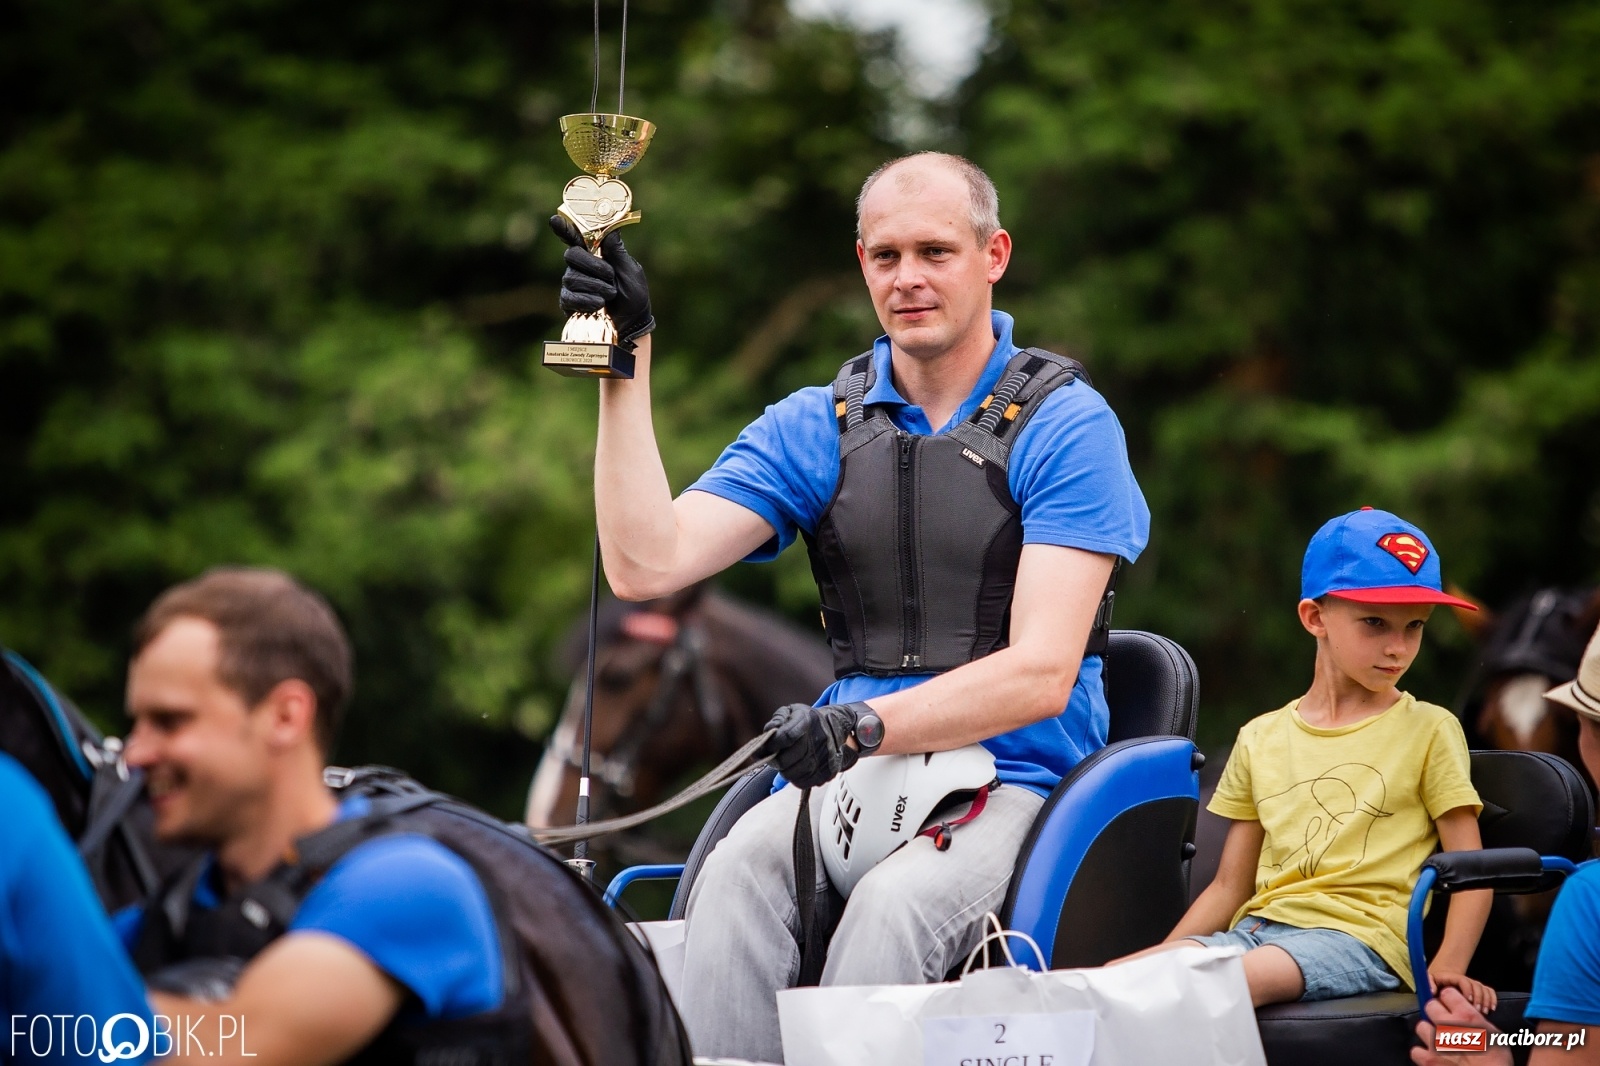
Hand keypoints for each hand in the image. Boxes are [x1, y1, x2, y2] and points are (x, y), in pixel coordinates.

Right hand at [549, 214, 654, 347]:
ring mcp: (572, 284)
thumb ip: (617, 251)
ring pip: (571, 277)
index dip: (563, 228)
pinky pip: (569, 297)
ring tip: (611, 295)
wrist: (632, 323)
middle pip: (571, 254)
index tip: (554, 219)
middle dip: (592, 265)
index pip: (575, 237)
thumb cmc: (633, 296)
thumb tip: (610, 227)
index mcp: (595, 254)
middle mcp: (580, 266)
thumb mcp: (631, 271)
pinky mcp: (568, 302)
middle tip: (610, 275)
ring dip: (596, 286)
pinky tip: (598, 305)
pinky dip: (587, 300)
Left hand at [761, 702, 870, 788]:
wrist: (836, 727)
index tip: (765, 747)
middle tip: (773, 757)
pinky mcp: (828, 771)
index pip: (785, 736)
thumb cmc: (809, 721)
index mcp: (808, 720)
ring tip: (785, 762)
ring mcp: (825, 757)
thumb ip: (778, 719)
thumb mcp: (792, 711)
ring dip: (784, 770)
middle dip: (774, 760)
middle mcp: (820, 738)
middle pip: (785, 760)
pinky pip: (803, 782)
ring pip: (792, 774)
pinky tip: (795, 768)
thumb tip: (769, 732)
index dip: (770, 745)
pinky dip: (795, 778)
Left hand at [1411, 986, 1511, 1065]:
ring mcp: (1436, 1043)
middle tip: (1443, 1022)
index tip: (1450, 1005)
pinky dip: (1423, 1054)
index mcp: (1467, 1016)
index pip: (1447, 993)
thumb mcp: (1493, 1034)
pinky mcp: (1429, 1059)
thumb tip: (1465, 1016)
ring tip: (1439, 1041)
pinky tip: (1433, 1056)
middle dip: (1436, 1012)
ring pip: (1421, 1026)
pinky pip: (1416, 1050)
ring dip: (1429, 1033)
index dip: (1449, 1000)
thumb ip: (1475, 1020)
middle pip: (1430, 1005)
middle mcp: (1449, 1026)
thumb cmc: (1497, 1061)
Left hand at [1429, 965, 1496, 1012]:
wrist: (1443, 980)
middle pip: (1477, 986)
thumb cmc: (1436, 983)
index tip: (1467, 1000)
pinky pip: (1490, 991)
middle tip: (1477, 1010)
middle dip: (1479, 998)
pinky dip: (1492, 999)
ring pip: (1484, 989)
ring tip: (1484, 1012)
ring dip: (1486, 1000)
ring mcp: (1474, 985)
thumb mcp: (1430, 980)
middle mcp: (1466, 980)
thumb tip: (1432, 990)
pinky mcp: (1480, 990)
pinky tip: (1492, 1008)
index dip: (1467, 990)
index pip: (1464, 981)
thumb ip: (1429, 982)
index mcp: (1454, 977)